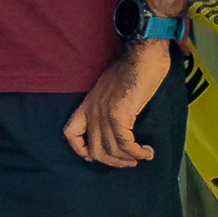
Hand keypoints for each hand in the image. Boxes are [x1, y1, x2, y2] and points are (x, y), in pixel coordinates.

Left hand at [63, 41, 174, 167]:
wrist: (141, 55)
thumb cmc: (132, 68)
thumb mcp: (111, 88)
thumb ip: (108, 105)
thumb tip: (118, 124)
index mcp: (88, 104)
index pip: (70, 133)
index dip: (79, 149)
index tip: (95, 156)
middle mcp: (92, 111)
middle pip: (95, 151)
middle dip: (113, 161)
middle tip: (129, 161)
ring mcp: (104, 114)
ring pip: (111, 151)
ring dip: (128, 159)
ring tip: (141, 156)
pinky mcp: (119, 115)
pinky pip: (126, 145)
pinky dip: (138, 152)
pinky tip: (147, 151)